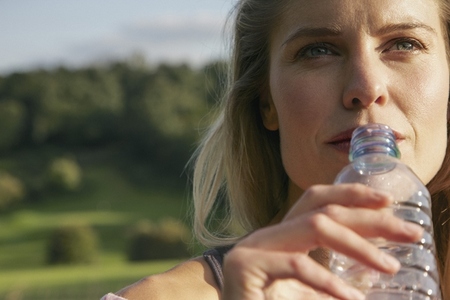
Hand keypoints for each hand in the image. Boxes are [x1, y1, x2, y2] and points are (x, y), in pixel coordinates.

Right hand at [222, 184, 422, 299]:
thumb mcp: (305, 288)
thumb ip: (330, 275)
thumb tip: (376, 273)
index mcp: (281, 235)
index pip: (317, 200)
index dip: (352, 194)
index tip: (387, 202)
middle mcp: (269, 234)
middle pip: (323, 209)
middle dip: (369, 218)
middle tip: (409, 232)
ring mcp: (255, 247)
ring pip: (314, 226)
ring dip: (357, 245)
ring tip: (388, 266)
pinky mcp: (247, 266)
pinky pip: (295, 265)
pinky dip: (327, 282)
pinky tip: (350, 297)